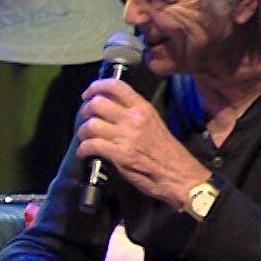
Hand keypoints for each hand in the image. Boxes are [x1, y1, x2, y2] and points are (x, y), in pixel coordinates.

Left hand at [74, 77, 206, 208]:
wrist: (178, 174)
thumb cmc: (165, 151)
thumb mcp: (152, 123)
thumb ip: (133, 113)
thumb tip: (110, 109)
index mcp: (142, 108)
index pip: (116, 86)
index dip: (96, 87)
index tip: (88, 94)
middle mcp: (133, 118)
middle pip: (97, 103)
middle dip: (85, 111)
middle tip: (85, 119)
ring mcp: (126, 136)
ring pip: (91, 124)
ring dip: (82, 132)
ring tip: (84, 138)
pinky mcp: (119, 154)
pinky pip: (91, 145)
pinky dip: (83, 149)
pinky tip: (84, 153)